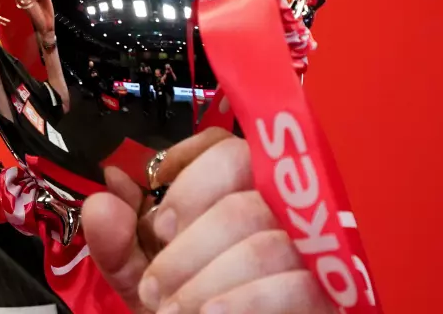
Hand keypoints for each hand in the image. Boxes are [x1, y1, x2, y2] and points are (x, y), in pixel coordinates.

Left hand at [81, 129, 334, 312]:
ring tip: (173, 311)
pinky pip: (296, 282)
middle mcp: (286, 207)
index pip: (223, 145)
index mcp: (243, 193)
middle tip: (155, 284)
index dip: (186, 169)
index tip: (155, 220)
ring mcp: (317, 245)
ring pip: (261, 235)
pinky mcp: (338, 289)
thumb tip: (104, 198)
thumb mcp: (148, 283)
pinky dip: (244, 301)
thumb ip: (120, 244)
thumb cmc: (194, 313)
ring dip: (203, 278)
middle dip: (186, 237)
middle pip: (243, 176)